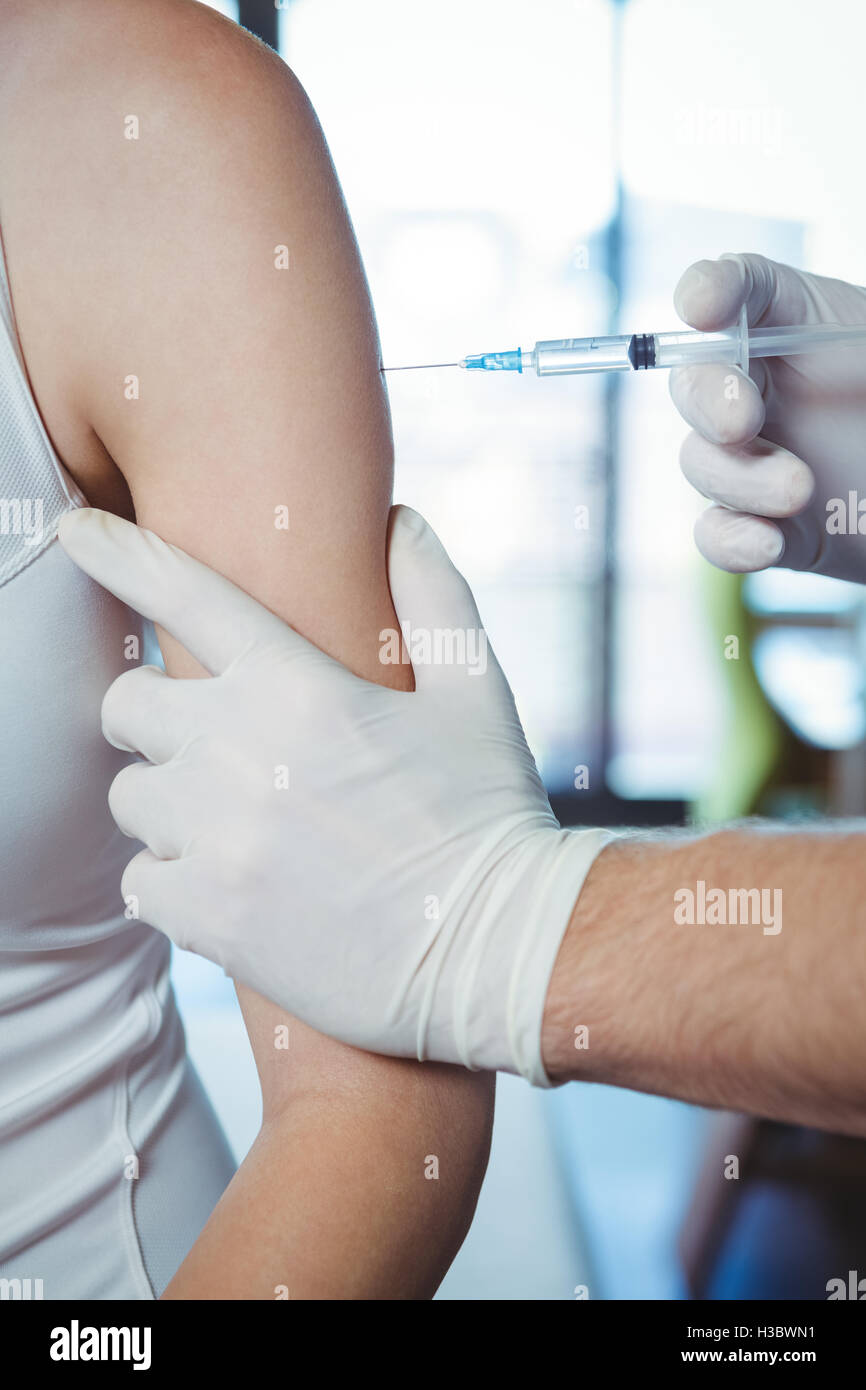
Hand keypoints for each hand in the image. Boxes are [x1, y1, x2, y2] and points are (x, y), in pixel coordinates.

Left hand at [58, 505, 607, 1083]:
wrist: (499, 952)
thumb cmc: (489, 815)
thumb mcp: (476, 692)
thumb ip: (433, 594)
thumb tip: (401, 520)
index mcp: (299, 687)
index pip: (184, 595)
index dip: (118, 552)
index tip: (73, 529)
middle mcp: (240, 753)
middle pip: (126, 706)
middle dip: (154, 718)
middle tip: (205, 742)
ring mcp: (218, 839)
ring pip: (128, 799)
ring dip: (166, 806)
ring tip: (232, 825)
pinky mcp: (210, 919)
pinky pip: (140, 884)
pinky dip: (172, 883)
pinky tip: (227, 886)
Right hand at [670, 252, 865, 581]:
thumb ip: (857, 338)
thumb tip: (785, 310)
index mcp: (800, 326)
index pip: (743, 290)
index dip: (712, 290)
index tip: (704, 305)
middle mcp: (764, 388)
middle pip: (697, 381)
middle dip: (706, 399)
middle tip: (741, 421)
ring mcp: (756, 460)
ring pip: (702, 463)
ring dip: (739, 479)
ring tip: (797, 490)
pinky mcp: (764, 526)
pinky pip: (717, 533)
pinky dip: (730, 541)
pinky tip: (765, 543)